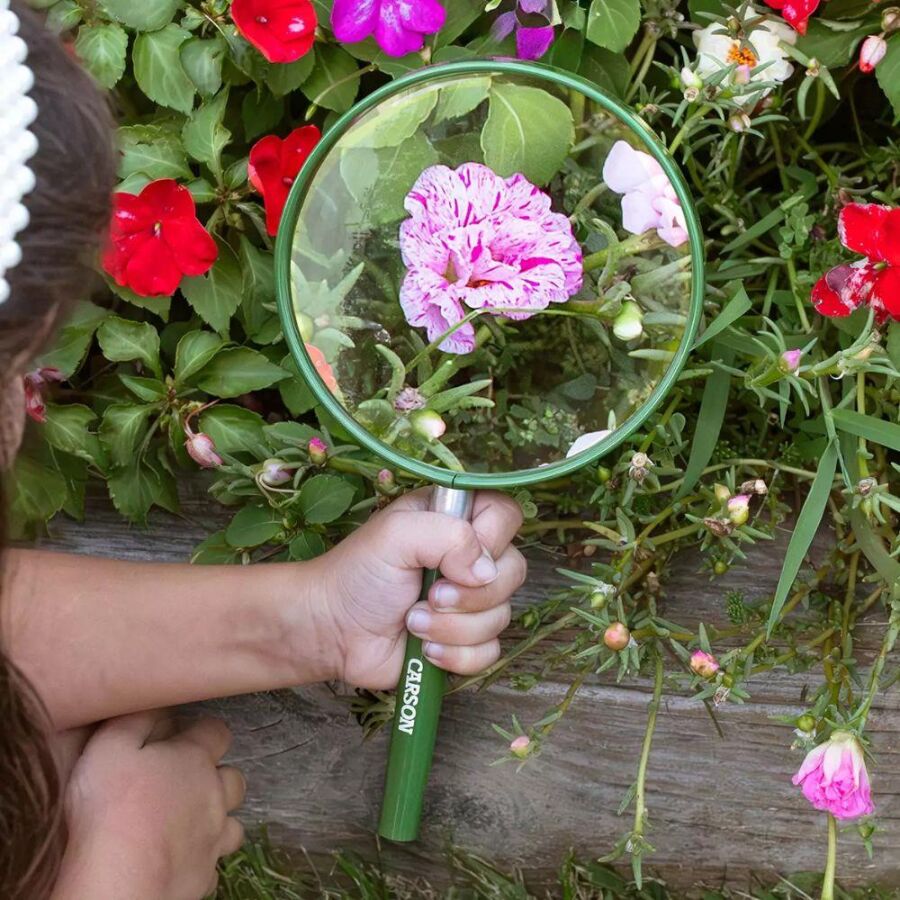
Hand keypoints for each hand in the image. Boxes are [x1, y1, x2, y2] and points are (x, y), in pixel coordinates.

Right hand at [53, 710, 245, 899]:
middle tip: (185, 783)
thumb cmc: (111, 809)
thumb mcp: (109, 747)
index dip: (202, 731)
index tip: (182, 737)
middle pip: (234, 778)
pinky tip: (180, 859)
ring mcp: (214, 838)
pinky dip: (202, 859)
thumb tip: (156, 704)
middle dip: (217, 776)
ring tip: (188, 823)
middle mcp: (214, 796)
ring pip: (233, 823)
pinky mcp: (206, 875)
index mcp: (195, 760)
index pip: (217, 732)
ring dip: (217, 819)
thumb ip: (135, 720)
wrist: (119, 883)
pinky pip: (214, 863)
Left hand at [312, 489, 525, 689]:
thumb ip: (448, 535)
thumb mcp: (396, 534)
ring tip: (412, 621)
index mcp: (457, 519)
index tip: (457, 556)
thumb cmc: (358, 573)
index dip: (492, 538)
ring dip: (452, 627)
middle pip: (514, 570)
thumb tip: (485, 569)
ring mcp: (471, 601)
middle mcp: (470, 557)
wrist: (333, 630)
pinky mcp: (466, 640)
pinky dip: (456, 655)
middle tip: (428, 595)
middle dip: (470, 594)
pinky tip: (424, 648)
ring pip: (502, 616)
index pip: (506, 515)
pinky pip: (489, 652)